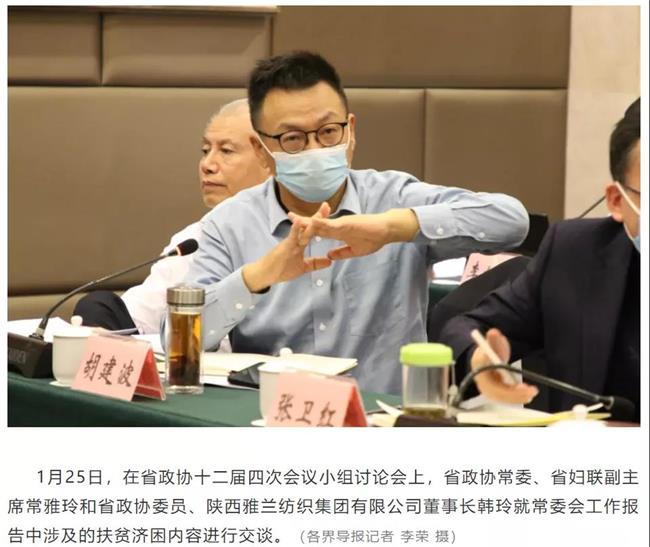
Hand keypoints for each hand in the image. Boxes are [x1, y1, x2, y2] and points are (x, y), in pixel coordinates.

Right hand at [242, 202, 331, 291]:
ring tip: (320, 211)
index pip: (313, 231)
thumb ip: (315, 263)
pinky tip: (299, 221)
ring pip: (303, 229)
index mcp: (301, 243)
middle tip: (327, 205)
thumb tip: (329, 261)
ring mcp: (291, 242)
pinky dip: (295, 228)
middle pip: (309, 226)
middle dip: (318, 216)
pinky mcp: (285, 246)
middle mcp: (297, 239)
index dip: (321, 223)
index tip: (331, 215)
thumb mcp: (303, 267)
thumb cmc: (281, 269)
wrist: (266, 274)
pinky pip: (292, 236)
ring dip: (311, 220)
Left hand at [292, 207, 418, 260]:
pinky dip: (322, 223)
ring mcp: (342, 223)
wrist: (387, 231)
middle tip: (289, 217)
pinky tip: (312, 221)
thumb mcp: (355, 250)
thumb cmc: (374, 238)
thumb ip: (342, 252)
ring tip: (295, 219)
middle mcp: (338, 225)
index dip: (307, 230)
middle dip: (303, 222)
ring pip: (322, 223)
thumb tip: (329, 257)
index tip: (295, 230)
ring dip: (309, 222)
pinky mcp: (348, 223)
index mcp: (338, 231)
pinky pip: (332, 224)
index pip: (319, 231)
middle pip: (317, 224)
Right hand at [469, 328, 538, 403]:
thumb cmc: (490, 351)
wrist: (487, 359)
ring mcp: (489, 390)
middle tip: (529, 391)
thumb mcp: (493, 343)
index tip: (516, 383)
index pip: (488, 379)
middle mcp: (481, 382)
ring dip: (517, 397)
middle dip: (512, 394)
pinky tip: (528, 394)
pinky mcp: (496, 394)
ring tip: (532, 392)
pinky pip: (506, 398)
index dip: (502, 383)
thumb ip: (494, 339)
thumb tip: (493, 332)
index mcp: (479, 369)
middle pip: (495, 393)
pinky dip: (517, 398)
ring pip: (502, 398)